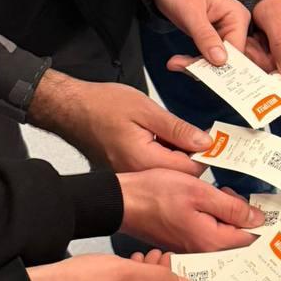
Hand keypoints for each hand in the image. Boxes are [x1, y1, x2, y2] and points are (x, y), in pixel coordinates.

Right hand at [29, 71, 211, 175]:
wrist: (70, 108)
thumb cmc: (101, 105)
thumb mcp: (146, 110)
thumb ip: (177, 129)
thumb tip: (205, 142)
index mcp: (144, 161)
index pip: (190, 171)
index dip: (204, 153)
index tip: (210, 137)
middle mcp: (138, 174)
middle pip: (182, 175)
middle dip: (192, 154)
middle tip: (194, 132)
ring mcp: (133, 174)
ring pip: (170, 172)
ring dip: (178, 154)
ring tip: (171, 131)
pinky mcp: (130, 169)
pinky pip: (156, 168)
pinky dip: (164, 154)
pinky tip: (159, 138)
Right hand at [118, 169, 263, 251]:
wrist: (122, 201)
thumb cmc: (156, 193)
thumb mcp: (199, 192)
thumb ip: (231, 207)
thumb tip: (257, 219)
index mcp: (211, 241)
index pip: (249, 237)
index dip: (258, 220)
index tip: (262, 204)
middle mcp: (203, 251)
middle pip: (237, 238)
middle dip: (243, 216)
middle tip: (232, 192)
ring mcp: (192, 248)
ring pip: (223, 234)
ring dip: (227, 215)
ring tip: (220, 193)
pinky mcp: (183, 241)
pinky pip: (208, 233)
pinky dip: (213, 218)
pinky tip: (206, 202)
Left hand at [151, 0, 249, 66]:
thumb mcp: (191, 12)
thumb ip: (205, 36)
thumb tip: (221, 60)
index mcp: (237, 16)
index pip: (237, 50)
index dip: (222, 65)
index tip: (201, 73)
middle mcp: (235, 26)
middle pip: (228, 59)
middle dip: (206, 67)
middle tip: (182, 66)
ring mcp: (224, 34)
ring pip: (216, 62)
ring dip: (196, 66)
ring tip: (175, 63)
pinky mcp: (212, 39)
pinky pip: (207, 58)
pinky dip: (192, 62)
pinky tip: (177, 61)